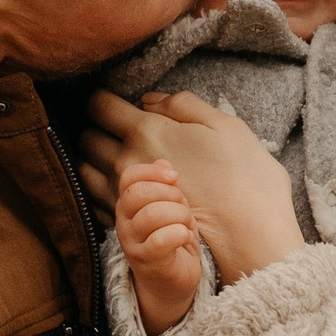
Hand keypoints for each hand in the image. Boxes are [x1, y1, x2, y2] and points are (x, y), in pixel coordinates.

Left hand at [81, 90, 303, 281]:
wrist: (251, 236)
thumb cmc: (245, 177)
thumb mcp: (224, 125)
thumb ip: (182, 105)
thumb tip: (149, 100)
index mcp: (147, 131)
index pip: (99, 105)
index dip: (104, 99)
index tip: (114, 102)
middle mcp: (126, 161)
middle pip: (86, 137)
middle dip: (97, 128)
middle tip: (117, 128)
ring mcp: (123, 195)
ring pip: (84, 170)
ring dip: (94, 159)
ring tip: (116, 157)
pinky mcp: (126, 222)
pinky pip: (95, 200)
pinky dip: (101, 188)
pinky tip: (123, 186)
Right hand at [116, 160, 201, 335]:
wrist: (171, 283)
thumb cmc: (171, 241)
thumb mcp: (170, 208)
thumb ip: (166, 186)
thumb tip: (163, 163)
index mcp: (128, 205)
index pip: (129, 176)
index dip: (152, 172)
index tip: (173, 178)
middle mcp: (124, 223)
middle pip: (138, 193)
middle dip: (170, 194)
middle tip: (183, 208)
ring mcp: (133, 244)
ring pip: (153, 214)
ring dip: (179, 215)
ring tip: (185, 225)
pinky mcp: (147, 262)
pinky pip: (162, 240)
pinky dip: (181, 234)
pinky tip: (185, 238)